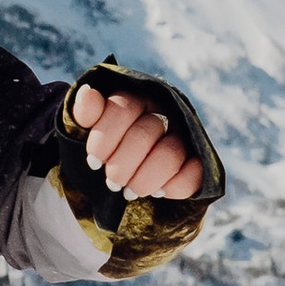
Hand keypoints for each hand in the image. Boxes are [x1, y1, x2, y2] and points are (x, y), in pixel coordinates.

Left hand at [71, 81, 202, 204]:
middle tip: (111, 183)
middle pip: (145, 133)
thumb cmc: (106, 148)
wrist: (126, 172)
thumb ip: (86, 112)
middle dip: (121, 165)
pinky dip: (174, 186)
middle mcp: (163, 113)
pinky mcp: (198, 162)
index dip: (104, 138)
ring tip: (129, 192)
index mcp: (136, 99)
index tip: (93, 161)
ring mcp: (184, 137)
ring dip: (144, 178)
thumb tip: (87, 93)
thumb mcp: (88, 130)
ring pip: (170, 152)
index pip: (122, 109)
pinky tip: (158, 192)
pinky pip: (194, 173)